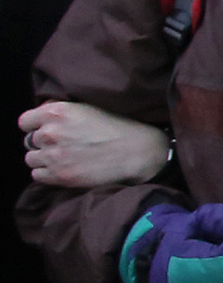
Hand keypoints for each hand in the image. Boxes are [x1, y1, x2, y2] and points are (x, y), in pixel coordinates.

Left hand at [21, 101, 169, 188]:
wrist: (137, 151)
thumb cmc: (117, 127)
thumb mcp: (88, 107)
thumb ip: (61, 110)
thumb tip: (43, 113)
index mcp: (57, 113)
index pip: (25, 122)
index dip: (35, 126)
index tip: (45, 129)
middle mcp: (50, 133)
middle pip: (30, 141)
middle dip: (44, 142)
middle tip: (63, 144)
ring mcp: (54, 156)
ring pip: (31, 159)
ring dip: (44, 158)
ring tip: (63, 158)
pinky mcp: (60, 175)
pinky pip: (38, 175)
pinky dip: (48, 173)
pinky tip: (64, 168)